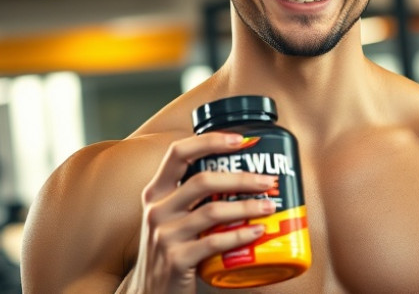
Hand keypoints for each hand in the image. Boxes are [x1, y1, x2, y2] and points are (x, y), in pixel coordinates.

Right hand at [121, 133, 276, 293]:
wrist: (149, 290)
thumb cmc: (170, 246)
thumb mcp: (170, 214)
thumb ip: (192, 195)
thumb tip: (241, 173)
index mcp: (156, 192)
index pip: (178, 153)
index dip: (209, 141)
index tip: (239, 139)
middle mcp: (157, 210)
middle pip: (202, 181)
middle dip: (241, 178)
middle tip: (268, 181)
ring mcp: (165, 235)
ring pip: (212, 211)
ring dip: (247, 206)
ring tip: (270, 206)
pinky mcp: (176, 260)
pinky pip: (215, 242)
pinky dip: (241, 236)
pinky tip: (258, 231)